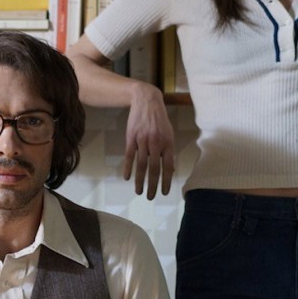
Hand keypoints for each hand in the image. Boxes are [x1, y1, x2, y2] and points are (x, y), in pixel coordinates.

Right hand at [124, 83, 174, 198]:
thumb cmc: (159, 119)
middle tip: (150, 197)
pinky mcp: (131, 137)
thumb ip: (168, 150)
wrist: (146, 101)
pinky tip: (127, 177)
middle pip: (154, 168)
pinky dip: (128, 168)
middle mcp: (156, 143)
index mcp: (167, 142)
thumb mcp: (169, 132)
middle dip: (152, 185)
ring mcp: (142, 140)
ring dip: (140, 180)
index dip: (166, 181)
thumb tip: (170, 168)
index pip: (168, 166)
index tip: (163, 192)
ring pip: (141, 165)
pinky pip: (129, 156)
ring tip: (139, 191)